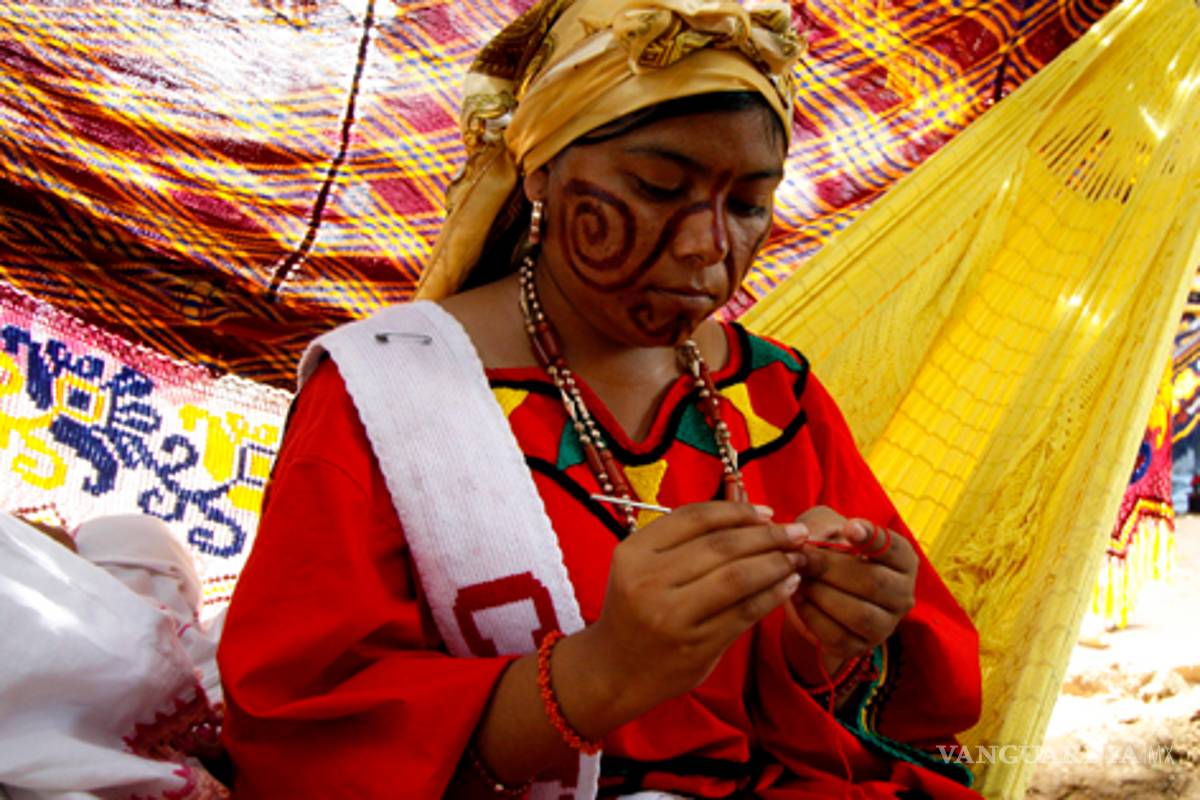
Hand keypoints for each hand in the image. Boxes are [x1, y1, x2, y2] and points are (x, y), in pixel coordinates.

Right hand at [584, 501, 807, 718]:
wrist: (614, 671)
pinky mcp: (695, 645)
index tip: (767, 512)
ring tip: (797, 557)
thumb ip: (685, 543)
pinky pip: (744, 612)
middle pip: (721, 546)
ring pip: (737, 577)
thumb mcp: (644, 567)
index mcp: (634, 552)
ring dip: (775, 563)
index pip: (695, 518)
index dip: (738, 511)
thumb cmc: (637, 611)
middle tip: (796, 532)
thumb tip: (754, 519)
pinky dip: (772, 595)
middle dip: (767, 536)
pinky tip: (788, 584)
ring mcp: (671, 615)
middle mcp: (648, 580)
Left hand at [787, 505, 916, 666]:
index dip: (873, 538)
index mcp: (902, 561)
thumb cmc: (829, 551)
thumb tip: (809, 538)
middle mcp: (902, 595)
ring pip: (859, 614)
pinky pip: (838, 636)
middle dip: (832, 568)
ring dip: (822, 593)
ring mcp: (884, 625)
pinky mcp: (860, 646)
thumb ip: (823, 527)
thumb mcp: (827, 528)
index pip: (895, 549)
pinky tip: (797, 597)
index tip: (848, 527)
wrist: (819, 588)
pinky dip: (812, 615)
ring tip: (798, 577)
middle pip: (874, 582)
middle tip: (803, 557)